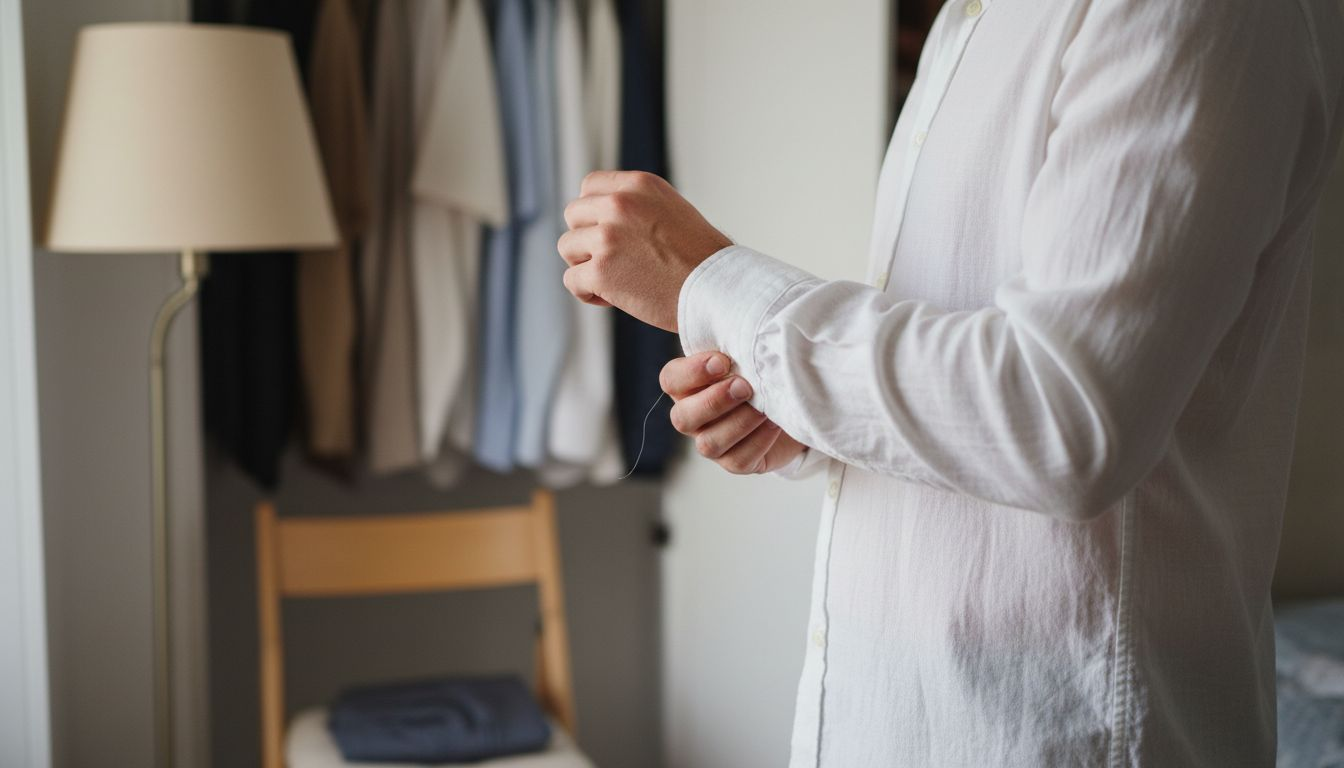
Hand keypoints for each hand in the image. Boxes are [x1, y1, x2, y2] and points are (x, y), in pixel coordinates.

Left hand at [558, 171, 731, 331]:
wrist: (719, 289)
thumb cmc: (701, 259)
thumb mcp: (670, 210)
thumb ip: (636, 206)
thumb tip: (599, 216)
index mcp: (638, 185)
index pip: (589, 186)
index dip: (593, 213)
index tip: (607, 233)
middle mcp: (619, 204)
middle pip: (573, 215)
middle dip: (586, 239)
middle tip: (611, 261)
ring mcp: (607, 237)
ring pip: (567, 247)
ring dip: (584, 265)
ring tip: (613, 280)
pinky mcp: (600, 271)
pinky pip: (572, 280)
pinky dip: (586, 293)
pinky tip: (611, 299)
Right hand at [660, 351, 806, 474]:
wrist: (792, 399)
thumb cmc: (761, 367)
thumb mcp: (746, 349)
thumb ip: (734, 339)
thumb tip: (735, 319)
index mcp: (688, 385)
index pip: (671, 380)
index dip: (693, 373)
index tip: (723, 360)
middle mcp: (694, 415)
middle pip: (682, 418)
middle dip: (714, 402)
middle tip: (745, 386)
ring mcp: (712, 441)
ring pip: (708, 445)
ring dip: (738, 424)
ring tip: (764, 407)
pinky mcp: (736, 461)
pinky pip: (738, 460)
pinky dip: (758, 441)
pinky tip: (774, 424)